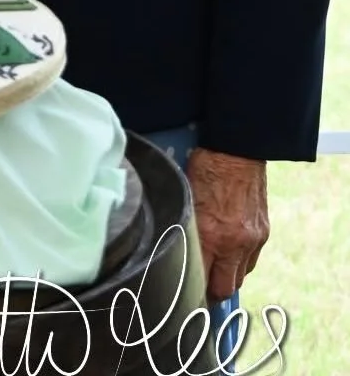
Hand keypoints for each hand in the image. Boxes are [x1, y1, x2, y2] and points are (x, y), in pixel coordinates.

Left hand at [185, 148, 268, 300]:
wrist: (237, 149)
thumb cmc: (205, 168)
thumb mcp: (187, 199)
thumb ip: (187, 228)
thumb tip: (180, 249)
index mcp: (211, 234)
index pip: (203, 279)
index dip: (194, 290)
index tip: (185, 292)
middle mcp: (234, 242)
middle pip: (225, 287)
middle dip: (213, 291)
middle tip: (200, 287)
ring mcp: (252, 239)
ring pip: (240, 276)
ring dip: (228, 276)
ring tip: (215, 268)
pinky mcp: (263, 232)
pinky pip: (252, 260)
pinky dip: (241, 261)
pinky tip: (229, 252)